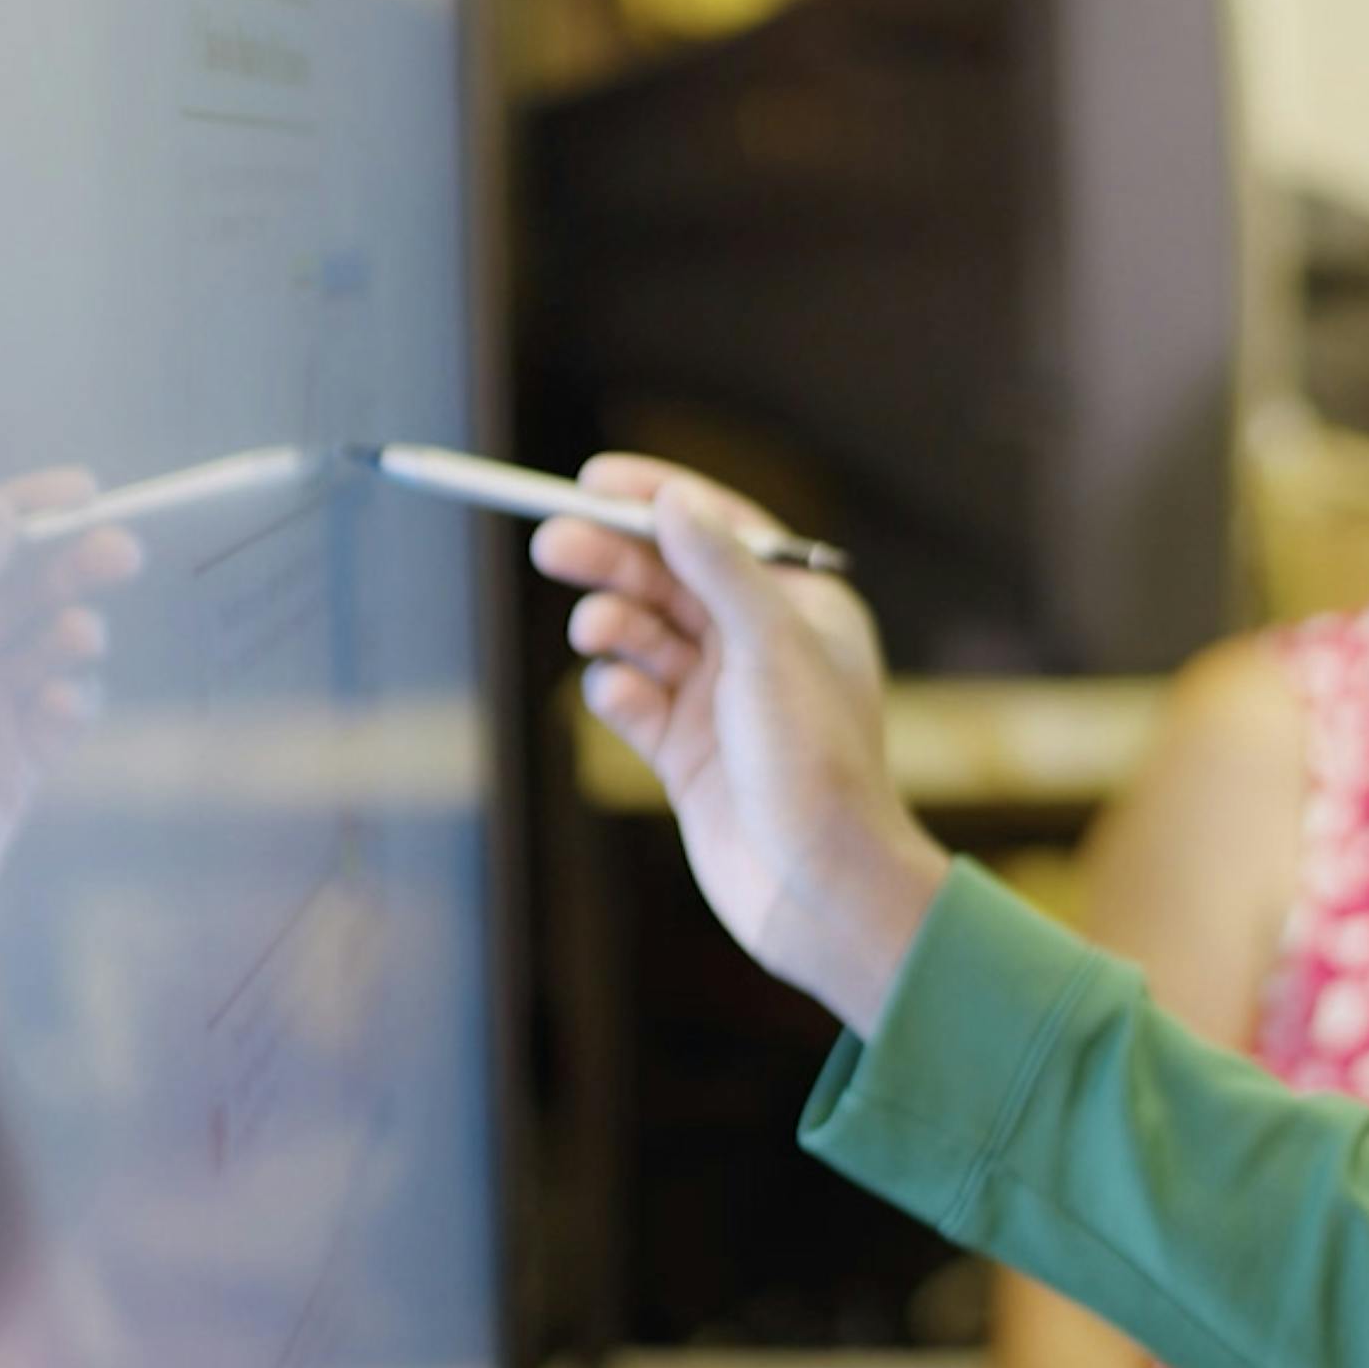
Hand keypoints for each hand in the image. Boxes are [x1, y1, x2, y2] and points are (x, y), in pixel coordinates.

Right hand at [531, 456, 943, 1029]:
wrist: (818, 888)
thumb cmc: (815, 760)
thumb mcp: (770, 645)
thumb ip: (718, 569)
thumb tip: (673, 501)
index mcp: (802, 607)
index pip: (720, 530)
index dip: (655, 499)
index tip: (590, 479)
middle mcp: (763, 649)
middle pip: (670, 579)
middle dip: (613, 558)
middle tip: (550, 543)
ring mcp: (722, 704)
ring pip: (646, 638)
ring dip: (612, 624)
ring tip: (592, 630)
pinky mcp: (687, 757)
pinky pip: (635, 702)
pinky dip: (616, 690)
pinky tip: (615, 695)